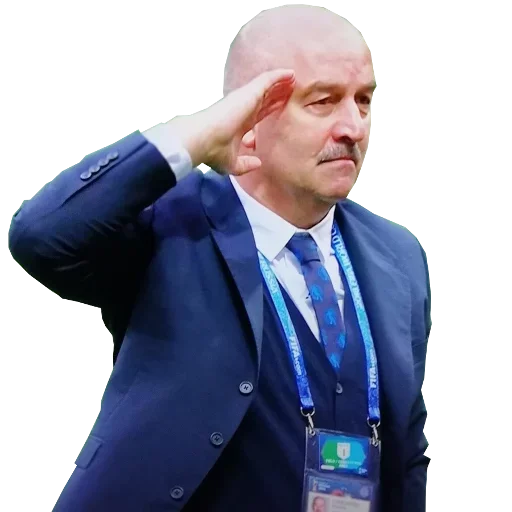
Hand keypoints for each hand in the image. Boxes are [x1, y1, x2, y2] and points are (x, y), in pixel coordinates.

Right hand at [168, 69, 295, 174]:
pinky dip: (279, 76)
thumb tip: (258, 164)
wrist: (203, 140)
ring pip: (267, 87)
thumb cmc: (212, 151)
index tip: (282, 108)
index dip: (270, 109)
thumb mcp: (232, 164)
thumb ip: (245, 164)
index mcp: (240, 124)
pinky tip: (290, 73)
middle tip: (291, 90)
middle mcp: (243, 110)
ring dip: (280, 83)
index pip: (259, 114)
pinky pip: (267, 80)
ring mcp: (246, 100)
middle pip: (265, 99)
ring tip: (294, 78)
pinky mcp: (249, 93)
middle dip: (277, 94)